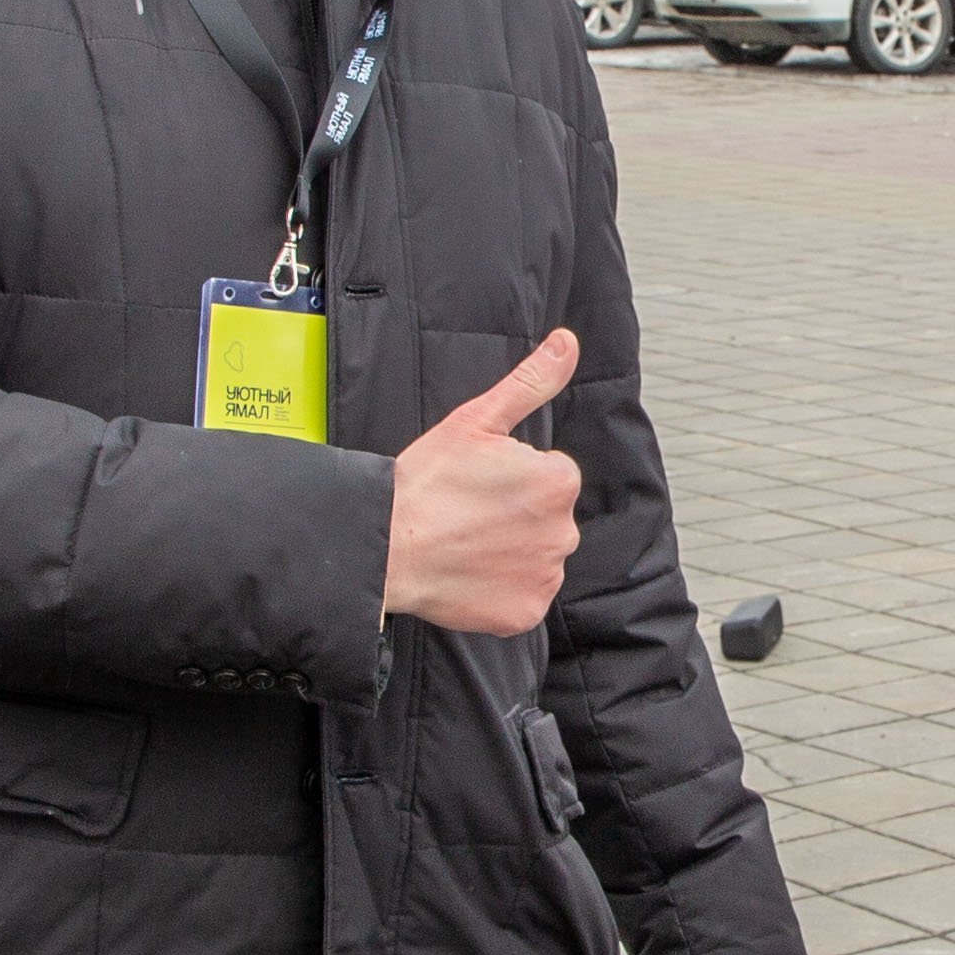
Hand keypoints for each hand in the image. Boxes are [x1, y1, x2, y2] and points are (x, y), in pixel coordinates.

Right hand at [384, 329, 582, 635]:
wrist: (386, 546)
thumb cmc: (426, 481)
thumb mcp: (478, 419)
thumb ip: (532, 381)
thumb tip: (568, 341)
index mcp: (558, 481)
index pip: (548, 477)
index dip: (509, 478)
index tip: (475, 484)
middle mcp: (564, 531)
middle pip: (545, 519)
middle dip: (514, 516)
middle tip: (466, 514)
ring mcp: (545, 576)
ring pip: (535, 557)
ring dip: (509, 552)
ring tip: (464, 543)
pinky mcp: (526, 612)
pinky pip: (522, 596)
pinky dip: (500, 589)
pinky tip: (469, 574)